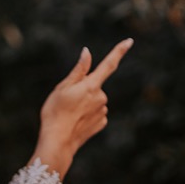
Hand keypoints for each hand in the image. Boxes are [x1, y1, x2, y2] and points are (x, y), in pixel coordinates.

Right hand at [35, 39, 133, 175]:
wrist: (58, 142)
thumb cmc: (55, 112)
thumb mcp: (62, 87)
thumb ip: (78, 70)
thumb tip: (87, 52)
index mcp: (91, 85)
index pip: (109, 64)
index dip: (119, 51)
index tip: (129, 41)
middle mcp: (101, 97)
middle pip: (94, 86)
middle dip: (83, 89)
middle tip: (66, 100)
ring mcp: (103, 111)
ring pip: (94, 101)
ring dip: (84, 104)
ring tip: (69, 113)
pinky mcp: (101, 123)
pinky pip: (95, 113)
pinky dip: (86, 115)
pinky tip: (76, 122)